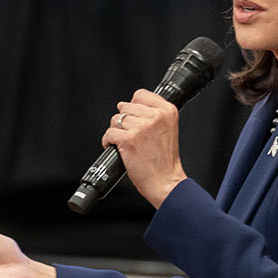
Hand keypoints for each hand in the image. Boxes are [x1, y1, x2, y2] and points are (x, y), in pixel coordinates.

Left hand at [104, 89, 186, 208]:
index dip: (133, 106)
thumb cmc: (166, 160)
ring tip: (125, 143)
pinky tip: (117, 148)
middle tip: (131, 135)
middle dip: (124, 121)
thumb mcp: (168, 128)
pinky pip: (109, 133)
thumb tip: (130, 105)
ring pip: (116, 120)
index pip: (140, 95)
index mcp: (167, 111)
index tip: (134, 116)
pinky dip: (108, 142)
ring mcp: (141, 127)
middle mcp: (155, 116)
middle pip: (125, 107)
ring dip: (116, 131)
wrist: (166, 182)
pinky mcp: (128, 139)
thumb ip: (154, 114)